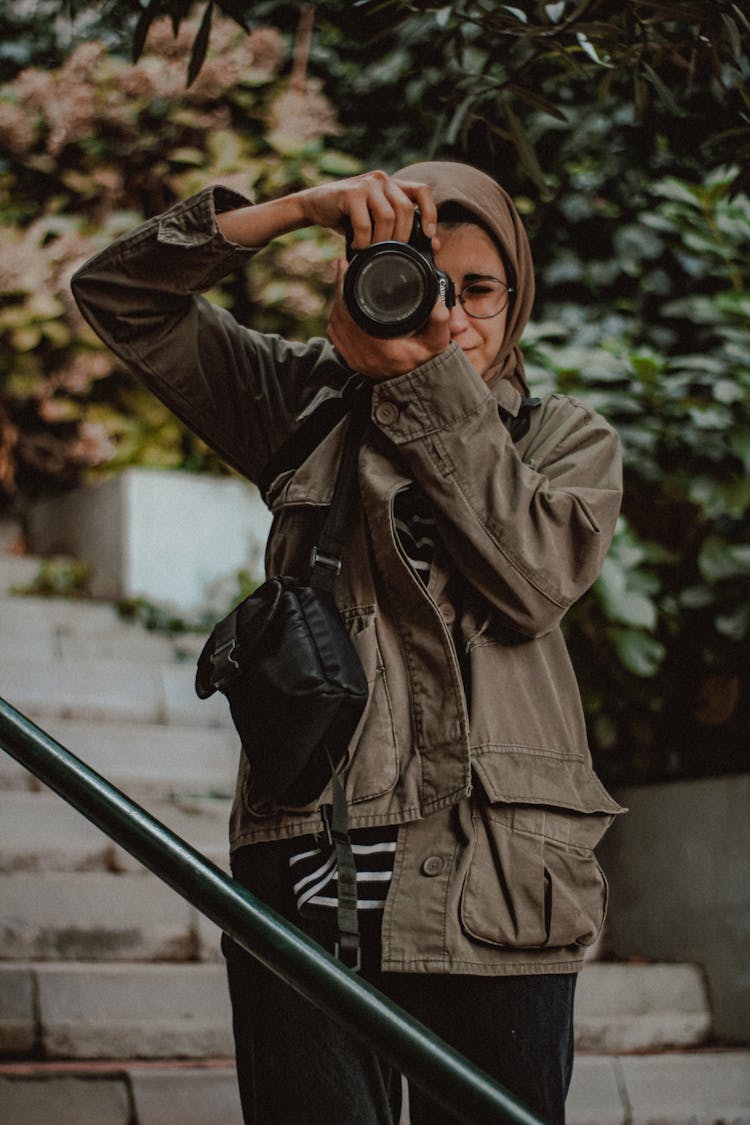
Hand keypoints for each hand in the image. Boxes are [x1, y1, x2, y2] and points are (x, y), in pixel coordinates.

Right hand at [297, 170, 436, 249]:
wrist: (315, 206)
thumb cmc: (348, 218)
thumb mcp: (376, 223)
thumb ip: (400, 229)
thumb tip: (433, 244)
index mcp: (393, 185)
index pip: (422, 191)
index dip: (430, 213)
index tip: (428, 235)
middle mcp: (383, 180)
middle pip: (405, 210)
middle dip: (400, 238)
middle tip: (389, 253)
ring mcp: (367, 183)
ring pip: (387, 217)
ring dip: (381, 241)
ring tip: (371, 250)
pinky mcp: (351, 192)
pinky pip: (365, 223)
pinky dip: (363, 241)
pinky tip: (357, 246)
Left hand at [327, 259, 451, 379]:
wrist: (416, 386)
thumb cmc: (425, 361)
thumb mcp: (437, 343)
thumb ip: (439, 322)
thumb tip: (437, 304)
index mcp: (380, 348)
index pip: (351, 312)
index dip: (344, 287)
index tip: (346, 266)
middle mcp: (363, 355)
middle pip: (339, 315)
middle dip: (339, 288)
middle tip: (344, 267)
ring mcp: (354, 359)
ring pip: (335, 324)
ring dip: (336, 302)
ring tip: (343, 281)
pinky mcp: (351, 361)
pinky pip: (335, 336)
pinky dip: (336, 318)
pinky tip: (341, 305)